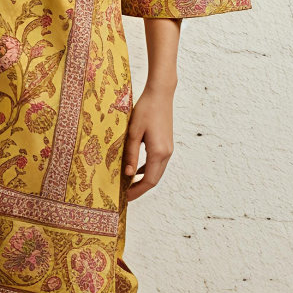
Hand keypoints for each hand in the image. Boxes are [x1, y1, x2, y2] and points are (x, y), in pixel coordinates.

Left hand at [123, 84, 174, 201]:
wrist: (160, 94)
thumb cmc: (145, 110)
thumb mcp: (133, 132)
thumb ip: (131, 154)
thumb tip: (128, 174)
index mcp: (158, 152)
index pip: (148, 180)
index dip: (137, 191)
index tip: (124, 198)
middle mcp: (166, 153)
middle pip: (154, 179)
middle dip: (140, 189)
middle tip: (124, 195)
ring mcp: (168, 149)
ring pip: (157, 172)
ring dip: (144, 180)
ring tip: (128, 184)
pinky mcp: (166, 144)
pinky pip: (158, 163)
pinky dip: (147, 170)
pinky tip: (136, 170)